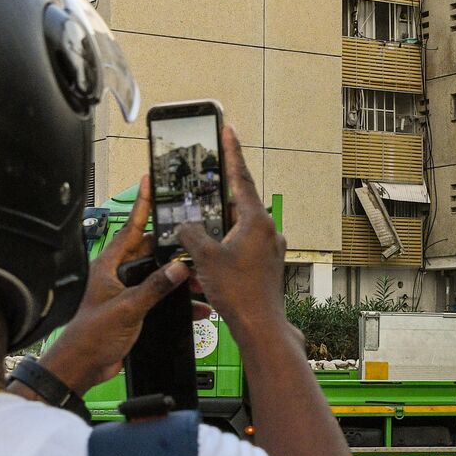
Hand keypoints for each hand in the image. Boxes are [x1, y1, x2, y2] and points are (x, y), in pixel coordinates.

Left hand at [38, 177, 193, 393]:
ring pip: (159, 276)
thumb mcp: (128, 308)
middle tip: (196, 242)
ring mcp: (127, 291)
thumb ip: (155, 287)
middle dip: (174, 250)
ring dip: (179, 279)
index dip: (142, 205)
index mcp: (109, 266)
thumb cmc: (92, 335)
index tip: (150, 182)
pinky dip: (177, 301)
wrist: (82, 367)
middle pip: (151, 251)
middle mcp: (118, 274)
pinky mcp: (135, 309)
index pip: (130, 228)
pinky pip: (161, 298)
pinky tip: (196, 307)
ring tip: (202, 280)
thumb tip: (179, 267)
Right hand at [176, 126, 286, 327]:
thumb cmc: (239, 293)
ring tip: (198, 240)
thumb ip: (191, 235)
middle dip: (217, 202)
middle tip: (203, 189)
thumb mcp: (205, 258)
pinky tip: (206, 265)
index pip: (241, 178)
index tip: (228, 130)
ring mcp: (269, 248)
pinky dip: (224, 251)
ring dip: (217, 232)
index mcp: (256, 221)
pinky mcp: (266, 264)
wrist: (260, 326)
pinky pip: (241, 249)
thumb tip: (186, 227)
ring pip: (238, 230)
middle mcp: (268, 230)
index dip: (232, 152)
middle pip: (238, 205)